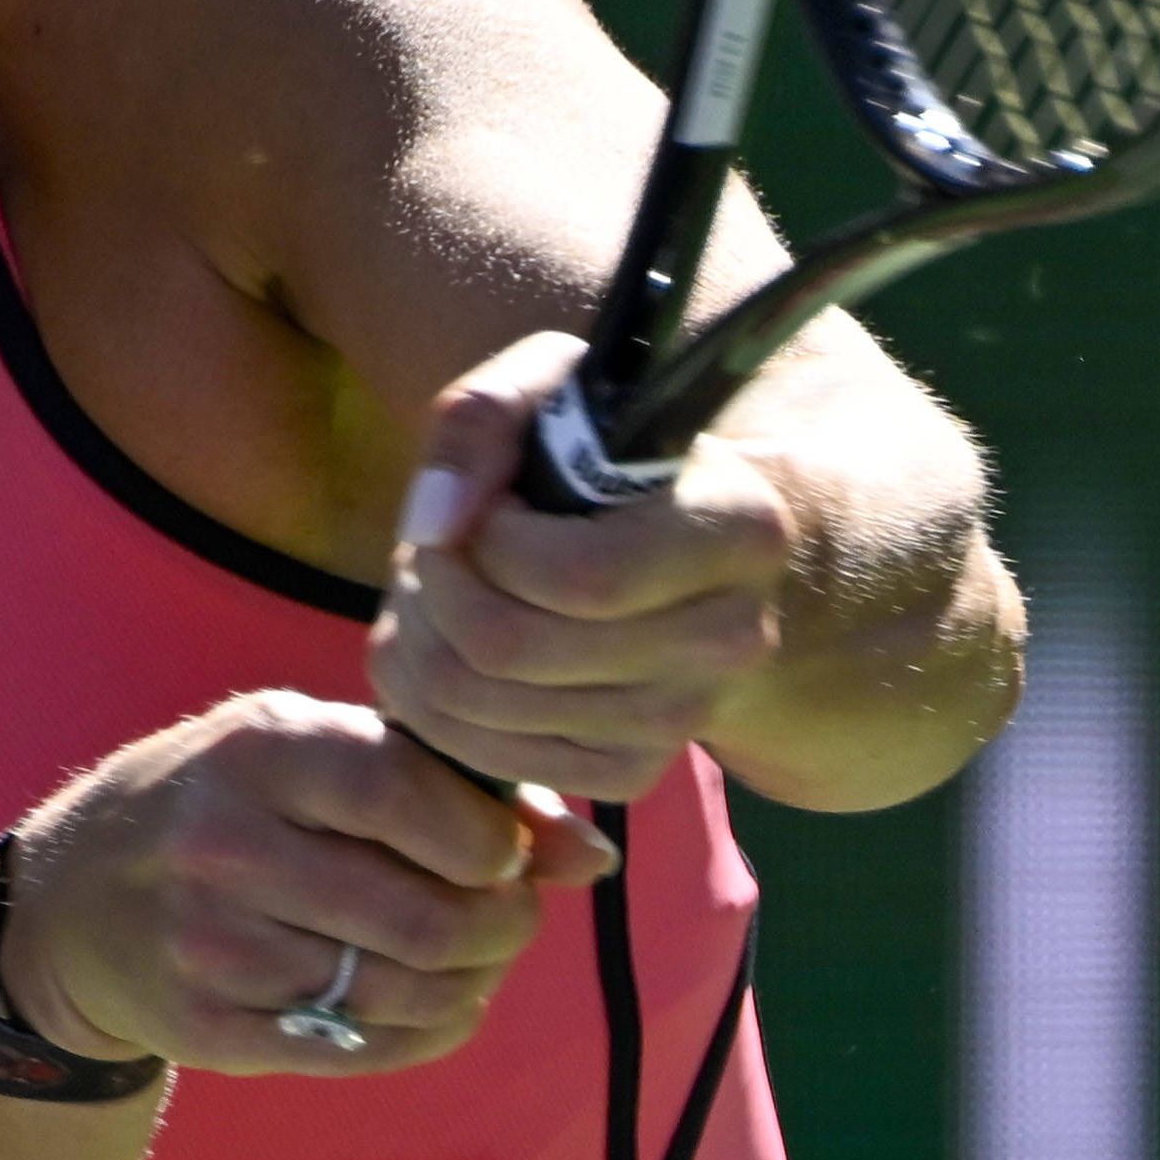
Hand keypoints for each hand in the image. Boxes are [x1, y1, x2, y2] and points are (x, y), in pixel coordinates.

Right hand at [6, 691, 610, 1077]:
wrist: (70, 902)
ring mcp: (212, 946)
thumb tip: (593, 855)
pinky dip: (424, 1033)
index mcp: (261, 750)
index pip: (411, 797)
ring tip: (474, 960)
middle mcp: (228, 846)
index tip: (504, 852)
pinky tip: (432, 1004)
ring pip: (402, 990)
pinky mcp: (210, 1028)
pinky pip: (361, 1049)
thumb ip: (449, 787)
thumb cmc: (224, 802)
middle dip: (503, 926)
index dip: (490, 839)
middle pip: (424, 914)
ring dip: (471, 983)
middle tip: (510, 918)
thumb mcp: (311, 753)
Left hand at [367, 331, 796, 800]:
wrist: (673, 544)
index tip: (486, 506)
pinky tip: (444, 644)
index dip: (491, 543)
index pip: (581, 577)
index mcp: (740, 530)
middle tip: (431, 549)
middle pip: (510, 647)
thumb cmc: (605, 452)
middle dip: (433, 589)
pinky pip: (488, 757)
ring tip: (431, 590)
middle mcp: (732, 639)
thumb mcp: (551, 386)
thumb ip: (482, 419)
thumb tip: (435, 523)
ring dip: (418, 638)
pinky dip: (431, 702)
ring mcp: (684, 719)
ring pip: (480, 704)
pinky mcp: (632, 773)